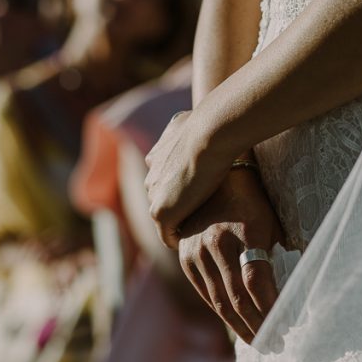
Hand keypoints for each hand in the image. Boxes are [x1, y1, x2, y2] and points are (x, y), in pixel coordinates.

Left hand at [145, 110, 237, 247]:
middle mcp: (151, 175)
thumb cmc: (211, 125)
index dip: (183, 187)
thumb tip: (192, 118)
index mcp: (157, 155)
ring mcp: (155, 195)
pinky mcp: (161, 213)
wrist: (210, 134)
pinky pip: (167, 235)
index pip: (166, 179)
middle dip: (179, 207)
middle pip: (164, 199)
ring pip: (165, 217)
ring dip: (180, 223)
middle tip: (203, 217)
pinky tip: (194, 244)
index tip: (200, 195)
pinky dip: (178, 240)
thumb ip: (185, 126)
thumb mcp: (190, 119)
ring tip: (200, 233)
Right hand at [178, 169, 283, 342]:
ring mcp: (196, 251)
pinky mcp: (186, 258)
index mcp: (244, 230)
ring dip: (241, 326)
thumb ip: (278, 254)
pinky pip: (206, 294)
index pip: (257, 281)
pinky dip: (223, 312)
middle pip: (237, 297)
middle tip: (275, 345)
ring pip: (220, 300)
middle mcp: (216, 242)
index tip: (287, 326)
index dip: (271, 308)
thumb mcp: (272, 222)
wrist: (211, 176)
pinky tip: (239, 325)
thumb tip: (294, 293)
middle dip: (258, 326)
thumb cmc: (253, 200)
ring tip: (260, 342)